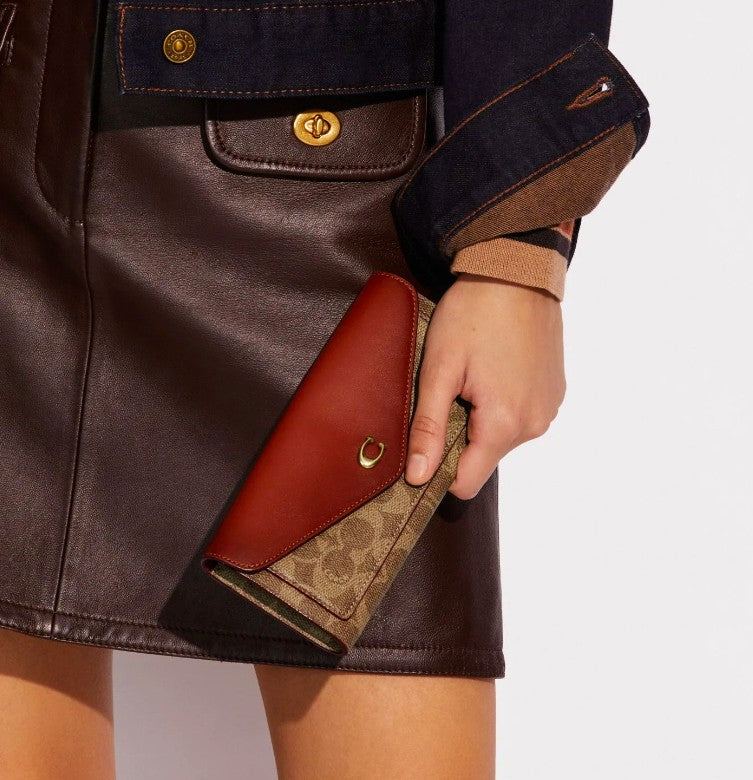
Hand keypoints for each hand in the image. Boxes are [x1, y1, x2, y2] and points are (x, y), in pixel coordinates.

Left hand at [404, 272, 565, 498]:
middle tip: (449, 391)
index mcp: (504, 424)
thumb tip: (417, 475)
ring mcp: (549, 409)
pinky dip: (502, 405)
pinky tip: (494, 371)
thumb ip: (428, 428)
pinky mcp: (555, 393)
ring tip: (473, 377)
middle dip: (459, 436)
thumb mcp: (439, 370)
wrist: (517, 270)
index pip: (467, 482)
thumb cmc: (474, 313)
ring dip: (481, 419)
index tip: (426, 441)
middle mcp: (534, 424)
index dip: (439, 470)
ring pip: (501, 438)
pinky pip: (521, 417)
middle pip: (484, 458)